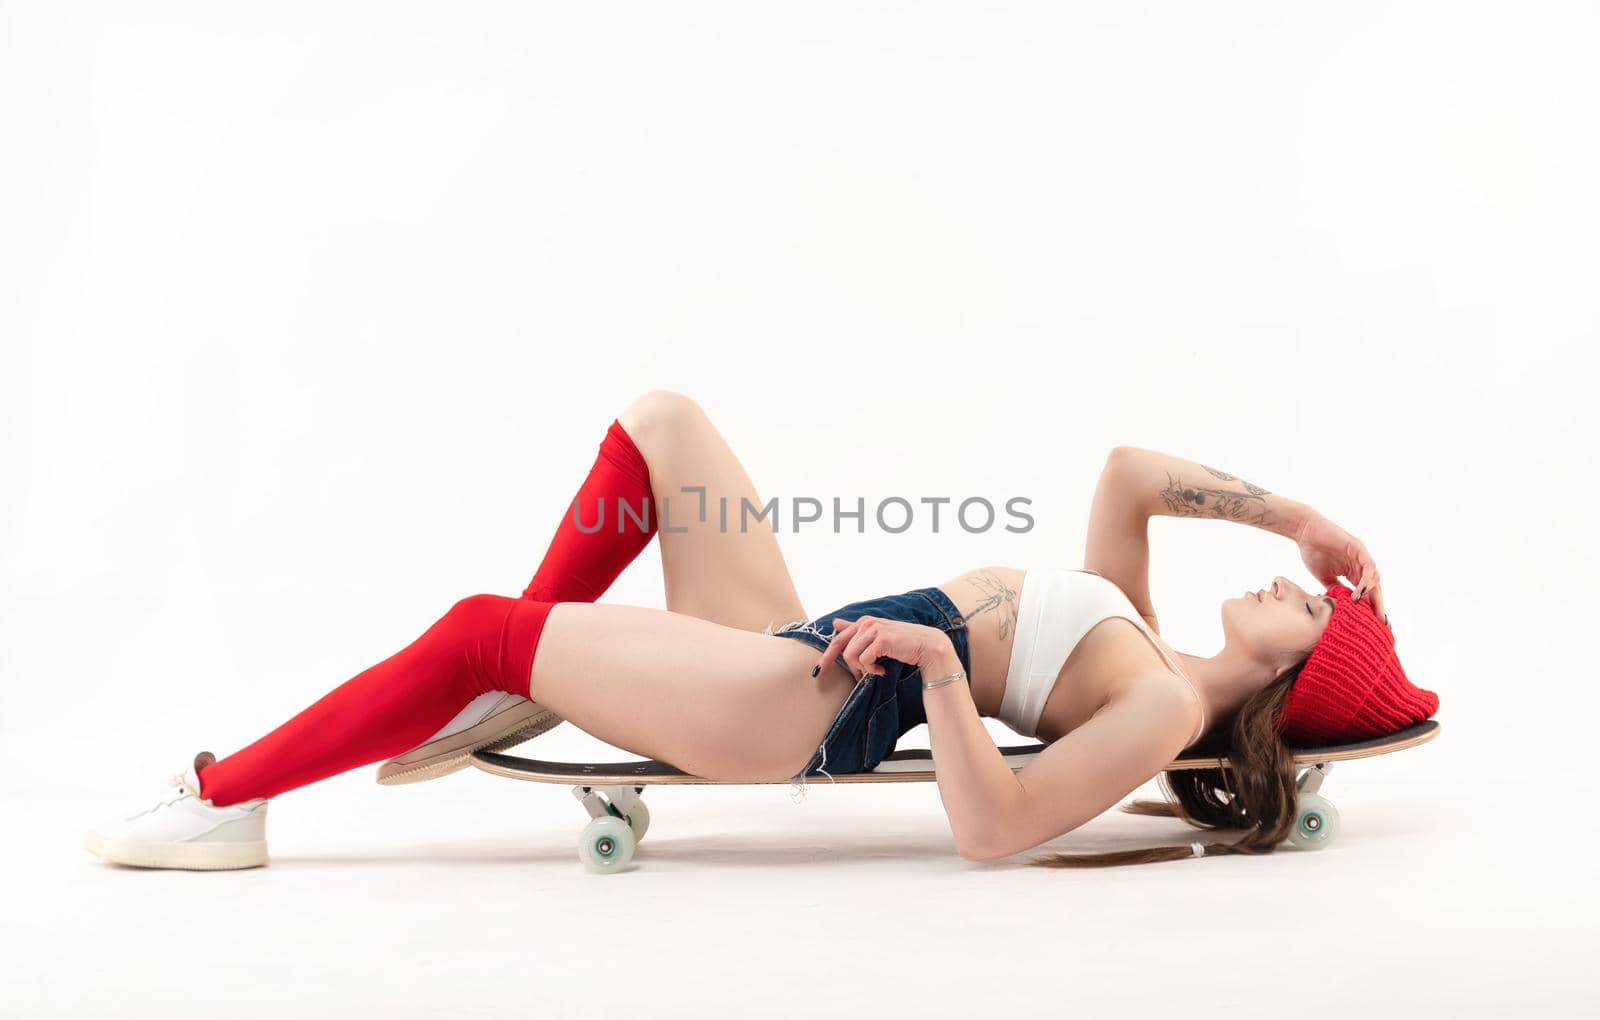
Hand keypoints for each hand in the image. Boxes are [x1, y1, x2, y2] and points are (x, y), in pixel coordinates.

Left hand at [810, 616, 954, 678]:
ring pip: (852, 656)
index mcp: (863, 622)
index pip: (837, 639)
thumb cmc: (903, 643)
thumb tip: (835, 623)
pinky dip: (872, 670)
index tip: (818, 671)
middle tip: (862, 678)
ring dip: (863, 669)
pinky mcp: (881, 639)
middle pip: (842, 649)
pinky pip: (864, 660)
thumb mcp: (877, 635)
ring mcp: (874, 629)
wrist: (927, 646)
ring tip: (877, 671)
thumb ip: (856, 630)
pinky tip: (882, 670)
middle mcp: (867, 623)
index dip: (826, 656)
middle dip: (850, 667)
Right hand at [1295, 512, 1388, 623]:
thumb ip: (1334, 588)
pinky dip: (1366, 580)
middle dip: (1378, 605)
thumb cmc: (1312, 551)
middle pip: (1374, 587)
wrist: (1305, 532)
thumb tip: (1339, 605)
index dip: (1370, 606)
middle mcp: (1360, 564)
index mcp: (1353, 571)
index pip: (1366, 592)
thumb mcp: (1325, 576)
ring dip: (1374, 595)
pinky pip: (1368, 566)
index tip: (1371, 623)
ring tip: (1371, 610)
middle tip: (1380, 622)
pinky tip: (1361, 592)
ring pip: (1374, 578)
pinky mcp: (1358, 548)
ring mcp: (1361, 556)